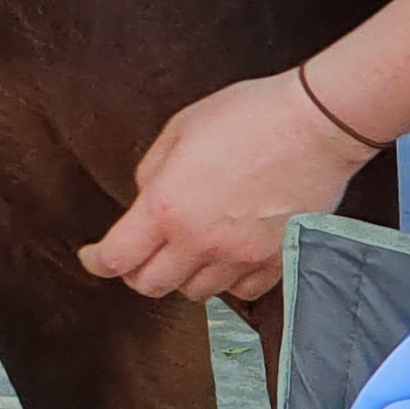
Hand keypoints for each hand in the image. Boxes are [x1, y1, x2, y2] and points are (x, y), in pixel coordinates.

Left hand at [77, 70, 377, 304]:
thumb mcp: (180, 129)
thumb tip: (145, 199)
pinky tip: (227, 254)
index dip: (97, 261)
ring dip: (183, 274)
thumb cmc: (250, 116)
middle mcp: (200, 242)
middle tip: (140, 251)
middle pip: (150, 286)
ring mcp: (240, 257)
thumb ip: (152, 171)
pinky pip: (240, 292)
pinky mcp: (275, 262)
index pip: (116, 258)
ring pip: (194, 292)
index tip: (93, 256)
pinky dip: (227, 280)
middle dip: (136, 270)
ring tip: (189, 247)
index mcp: (167, 208)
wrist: (316, 123)